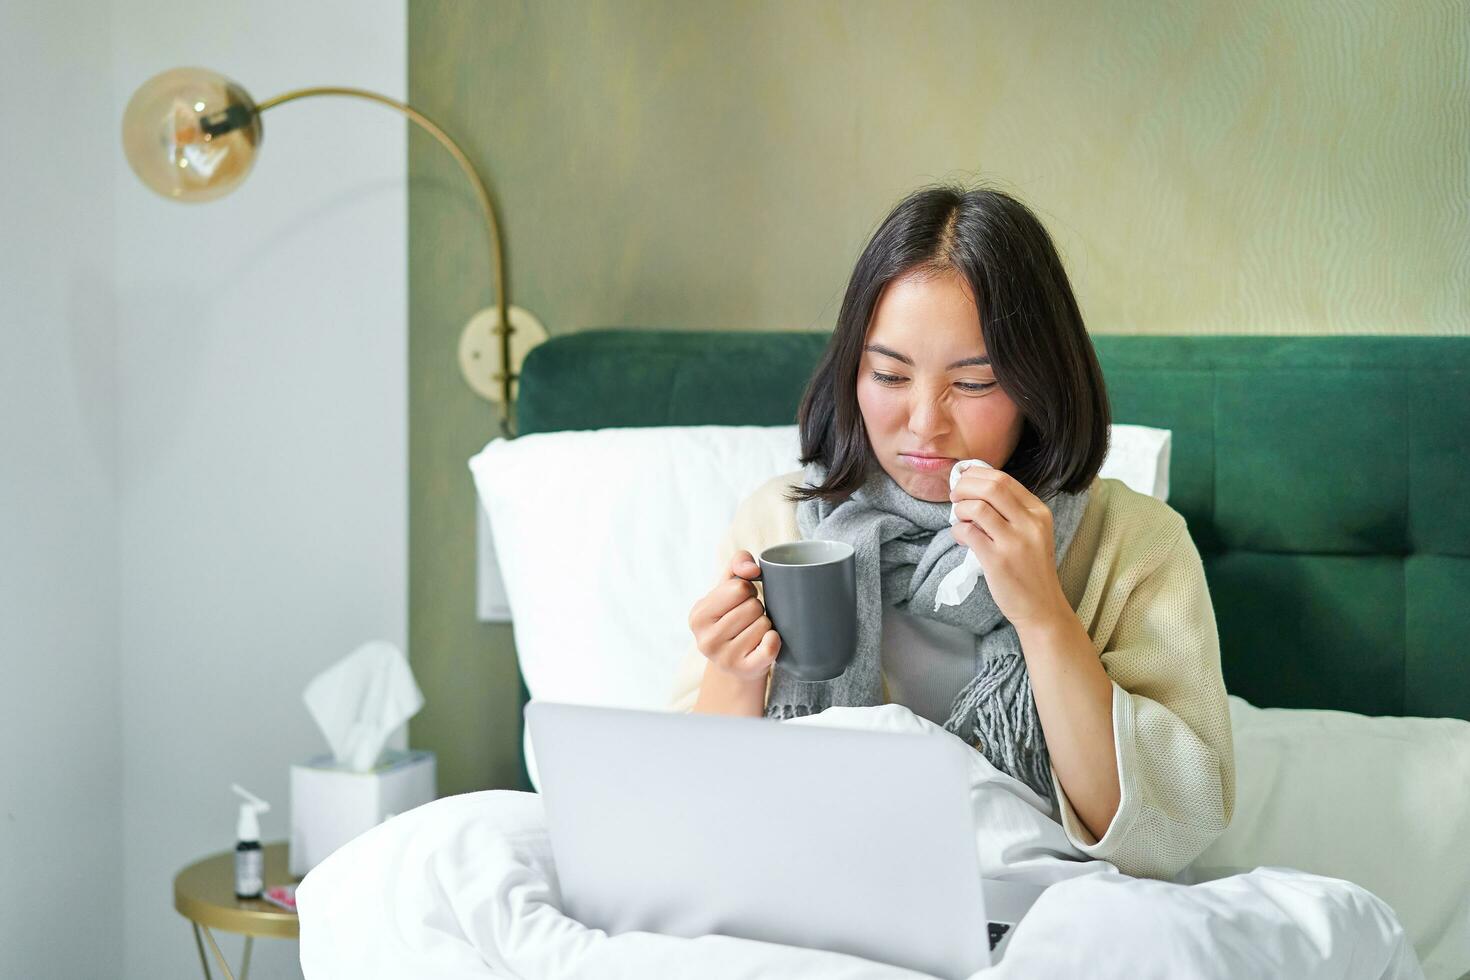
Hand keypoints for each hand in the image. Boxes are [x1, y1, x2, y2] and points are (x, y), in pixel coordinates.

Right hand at [687, 550, 781, 681]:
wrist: (735, 664)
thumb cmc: (732, 618)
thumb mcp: (727, 588)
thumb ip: (737, 564)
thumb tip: (752, 570)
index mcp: (698, 615)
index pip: (739, 588)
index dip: (747, 590)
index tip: (741, 602)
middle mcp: (706, 640)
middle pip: (753, 607)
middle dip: (756, 609)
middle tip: (747, 620)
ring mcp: (724, 658)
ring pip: (764, 625)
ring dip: (764, 625)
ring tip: (752, 633)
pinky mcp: (745, 670)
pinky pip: (771, 646)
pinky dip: (774, 640)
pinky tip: (764, 643)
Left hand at [948, 467, 1070, 631]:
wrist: (1041, 606)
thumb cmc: (1032, 569)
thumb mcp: (1033, 534)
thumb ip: (1012, 512)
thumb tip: (976, 490)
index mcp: (1039, 512)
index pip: (1005, 479)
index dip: (978, 475)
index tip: (965, 480)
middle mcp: (1029, 523)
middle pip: (991, 486)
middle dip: (965, 485)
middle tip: (955, 495)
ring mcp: (1014, 542)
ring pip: (977, 507)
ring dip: (960, 509)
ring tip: (959, 519)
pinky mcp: (997, 561)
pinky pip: (968, 532)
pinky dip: (957, 530)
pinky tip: (960, 537)